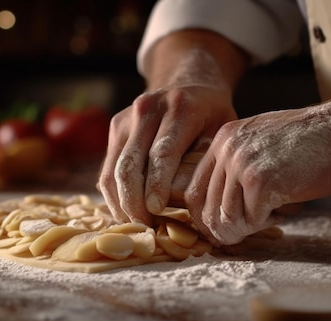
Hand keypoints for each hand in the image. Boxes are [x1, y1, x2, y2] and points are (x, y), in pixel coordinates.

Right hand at [98, 83, 236, 224]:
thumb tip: (194, 201)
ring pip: (113, 170)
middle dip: (135, 202)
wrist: (189, 82)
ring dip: (121, 203)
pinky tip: (127, 212)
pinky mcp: (115, 127)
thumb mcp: (222, 131)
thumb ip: (209, 159)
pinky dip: (114, 194)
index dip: (157, 186)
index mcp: (180, 107)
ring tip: (136, 225)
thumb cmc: (212, 115)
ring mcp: (127, 117)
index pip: (162, 153)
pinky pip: (108, 168)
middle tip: (146, 228)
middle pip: (131, 165)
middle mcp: (148, 108)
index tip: (157, 211)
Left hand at [186, 98, 330, 244]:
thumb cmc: (317, 140)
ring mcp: (242, 164)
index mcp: (223, 139)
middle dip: (223, 230)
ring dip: (246, 228)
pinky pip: (252, 221)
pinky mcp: (262, 182)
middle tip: (243, 235)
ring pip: (226, 219)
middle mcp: (226, 149)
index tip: (222, 229)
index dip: (205, 218)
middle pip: (206, 210)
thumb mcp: (265, 142)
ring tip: (268, 216)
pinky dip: (266, 223)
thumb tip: (222, 210)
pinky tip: (282, 209)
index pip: (194, 191)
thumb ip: (239, 167)